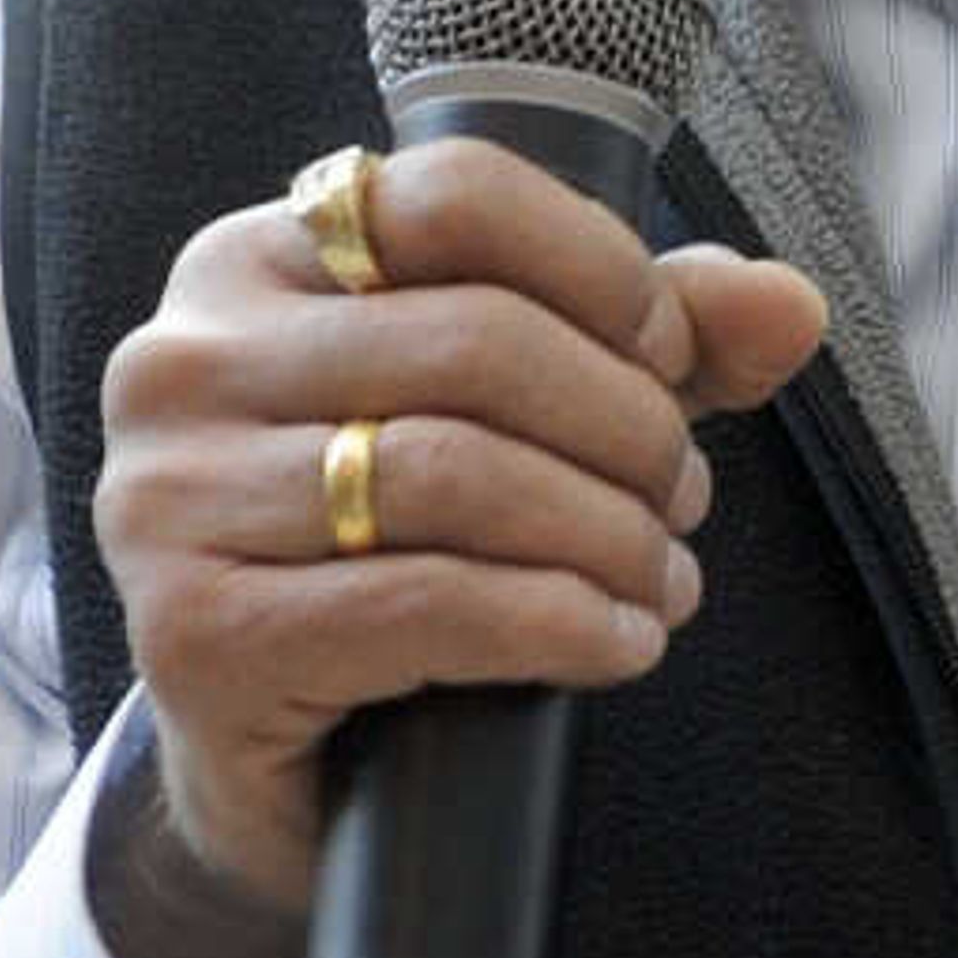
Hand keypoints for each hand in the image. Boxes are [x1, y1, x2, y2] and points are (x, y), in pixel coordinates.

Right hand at [91, 142, 826, 941]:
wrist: (273, 761)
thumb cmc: (401, 548)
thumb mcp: (530, 415)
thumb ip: (657, 339)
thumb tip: (791, 306)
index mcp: (253, 263)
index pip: (455, 196)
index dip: (601, 269)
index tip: (670, 357)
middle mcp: (183, 363)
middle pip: (476, 340)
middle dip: (625, 424)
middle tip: (682, 497)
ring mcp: (167, 501)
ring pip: (455, 473)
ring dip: (605, 532)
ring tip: (662, 577)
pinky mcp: (193, 636)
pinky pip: (422, 604)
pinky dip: (558, 623)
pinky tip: (617, 642)